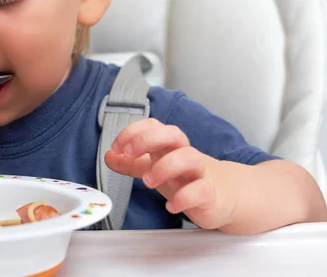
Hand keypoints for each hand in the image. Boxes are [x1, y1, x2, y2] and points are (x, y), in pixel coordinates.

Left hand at [104, 119, 234, 229]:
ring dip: (165, 167)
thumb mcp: (154, 167)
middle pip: (172, 133)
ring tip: (147, 181)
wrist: (222, 195)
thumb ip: (131, 163)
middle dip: (148, 139)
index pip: (153, 125)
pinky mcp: (209, 193)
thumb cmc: (184, 177)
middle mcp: (184, 153)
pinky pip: (201, 190)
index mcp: (168, 144)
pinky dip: (184, 198)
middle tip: (129, 153)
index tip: (117, 147)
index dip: (133, 131)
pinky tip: (171, 206)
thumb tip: (109, 156)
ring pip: (189, 157)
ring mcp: (199, 172)